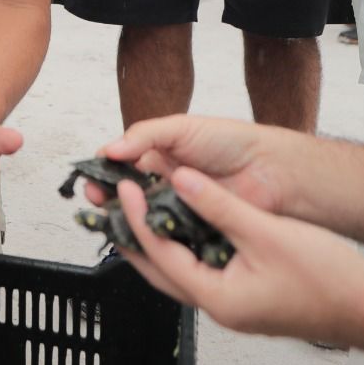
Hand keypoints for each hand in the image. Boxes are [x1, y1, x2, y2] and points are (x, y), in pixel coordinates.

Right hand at [96, 116, 294, 216]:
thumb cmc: (231, 142)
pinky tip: (140, 235)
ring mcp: (175, 208)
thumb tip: (109, 150)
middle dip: (107, 197)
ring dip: (125, 217)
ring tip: (113, 218)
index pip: (119, 165)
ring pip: (141, 216)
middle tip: (97, 200)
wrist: (271, 170)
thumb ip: (144, 136)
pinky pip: (164, 235)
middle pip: (125, 193)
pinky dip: (151, 236)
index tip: (92, 179)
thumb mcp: (181, 128)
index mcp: (157, 156)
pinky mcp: (189, 230)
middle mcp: (162, 183)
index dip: (103, 172)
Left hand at [113, 170, 363, 346]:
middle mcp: (218, 307)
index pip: (160, 253)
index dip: (138, 217)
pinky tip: (187, 221)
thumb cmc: (328, 278)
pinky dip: (188, 245)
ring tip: (142, 207)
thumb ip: (219, 206)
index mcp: (217, 298)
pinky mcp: (247, 298)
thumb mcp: (266, 232)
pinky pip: (203, 269)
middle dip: (134, 235)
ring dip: (160, 240)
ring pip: (180, 270)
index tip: (126, 187)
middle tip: (115, 203)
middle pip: (159, 269)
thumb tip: (181, 181)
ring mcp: (233, 305)